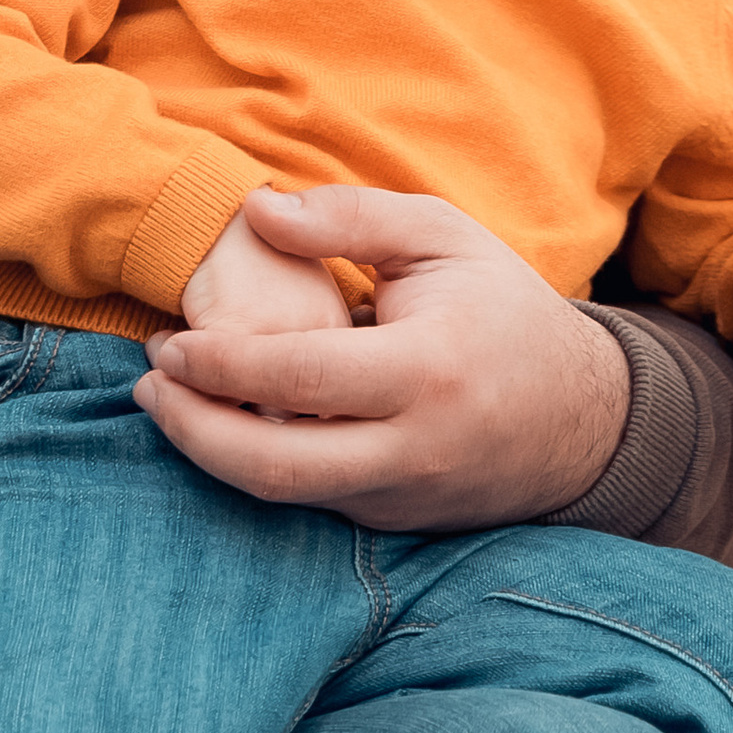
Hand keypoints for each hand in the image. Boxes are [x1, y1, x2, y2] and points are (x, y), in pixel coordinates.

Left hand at [134, 186, 629, 530]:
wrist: (586, 419)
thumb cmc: (501, 310)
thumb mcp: (442, 236)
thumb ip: (348, 216)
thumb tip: (255, 210)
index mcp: (428, 370)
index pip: (299, 377)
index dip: (220, 364)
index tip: (168, 341)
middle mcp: (414, 449)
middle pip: (274, 466)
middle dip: (192, 429)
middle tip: (147, 383)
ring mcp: (403, 497)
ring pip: (284, 494)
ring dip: (210, 453)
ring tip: (165, 403)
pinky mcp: (394, 522)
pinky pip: (310, 500)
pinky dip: (256, 465)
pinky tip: (223, 422)